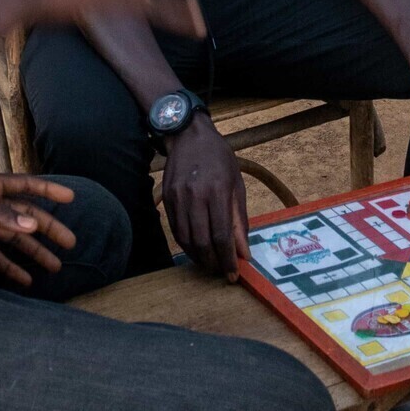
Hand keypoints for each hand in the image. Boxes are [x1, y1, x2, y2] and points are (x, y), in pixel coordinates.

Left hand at [0, 175, 78, 287]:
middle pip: (25, 217)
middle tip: (71, 243)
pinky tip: (25, 280)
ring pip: (14, 240)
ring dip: (33, 251)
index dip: (48, 190)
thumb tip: (32, 224)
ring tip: (55, 267)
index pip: (25, 186)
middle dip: (48, 229)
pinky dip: (10, 268)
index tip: (72, 197)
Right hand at [159, 116, 249, 279]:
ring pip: (185, 239)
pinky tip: (196, 248)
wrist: (189, 135)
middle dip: (213, 263)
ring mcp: (177, 198)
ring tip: (210, 263)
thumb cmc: (219, 158)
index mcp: (217, 191)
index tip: (233, 275)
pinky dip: (186, 245)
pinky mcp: (166, 199)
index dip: (227, 260)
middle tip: (221, 271)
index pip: (221, 235)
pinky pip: (175, 230)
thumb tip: (243, 252)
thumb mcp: (236, 185)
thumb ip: (239, 220)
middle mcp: (194, 196)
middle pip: (202, 242)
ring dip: (198, 257)